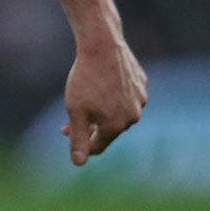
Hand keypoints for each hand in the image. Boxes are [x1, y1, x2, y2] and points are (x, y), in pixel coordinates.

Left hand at [61, 36, 146, 165]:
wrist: (102, 46)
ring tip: (85, 102)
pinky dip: (112, 96)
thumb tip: (79, 164)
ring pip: (118, 112)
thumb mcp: (76, 112)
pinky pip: (125, 96)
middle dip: (90, 127)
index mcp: (117, 125)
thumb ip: (78, 139)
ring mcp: (141, 98)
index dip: (82, 145)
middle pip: (109, 129)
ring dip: (102, 112)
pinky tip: (101, 88)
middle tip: (68, 123)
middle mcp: (133, 115)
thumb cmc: (86, 80)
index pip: (98, 145)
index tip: (67, 136)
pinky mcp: (142, 83)